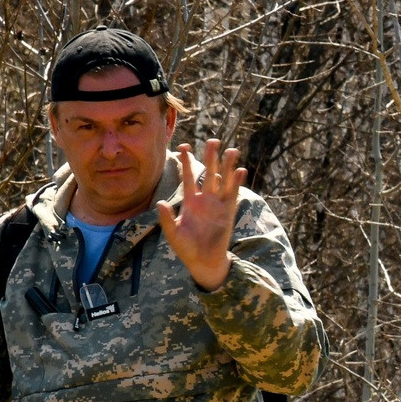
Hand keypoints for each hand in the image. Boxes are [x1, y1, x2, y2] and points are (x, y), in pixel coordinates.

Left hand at [155, 139, 247, 289]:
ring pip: (223, 180)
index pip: (188, 176)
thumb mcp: (173, 233)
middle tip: (214, 141)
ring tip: (232, 150)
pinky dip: (236, 182)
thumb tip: (160, 203)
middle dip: (211, 157)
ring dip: (228, 166)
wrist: (204, 261)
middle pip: (208, 173)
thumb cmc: (186, 248)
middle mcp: (205, 199)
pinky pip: (233, 194)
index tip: (184, 146)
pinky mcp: (228, 212)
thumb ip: (166, 218)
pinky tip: (240, 171)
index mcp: (190, 201)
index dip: (186, 162)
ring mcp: (218, 205)